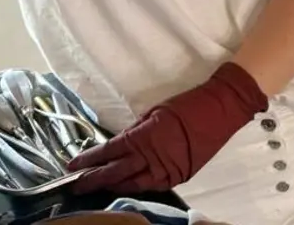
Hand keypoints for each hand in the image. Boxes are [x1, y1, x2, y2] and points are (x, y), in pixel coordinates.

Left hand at [67, 63, 267, 194]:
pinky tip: (127, 187)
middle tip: (75, 185)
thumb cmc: (188, 104)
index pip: (108, 152)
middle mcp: (152, 158)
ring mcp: (166, 170)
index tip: (71, 165)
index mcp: (143, 137)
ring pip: (132, 184)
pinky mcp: (179, 176)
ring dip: (113, 186)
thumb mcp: (155, 112)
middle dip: (93, 179)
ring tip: (97, 187)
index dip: (88, 160)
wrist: (222, 108)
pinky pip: (152, 186)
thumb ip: (135, 130)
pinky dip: (137, 187)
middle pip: (115, 173)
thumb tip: (119, 144)